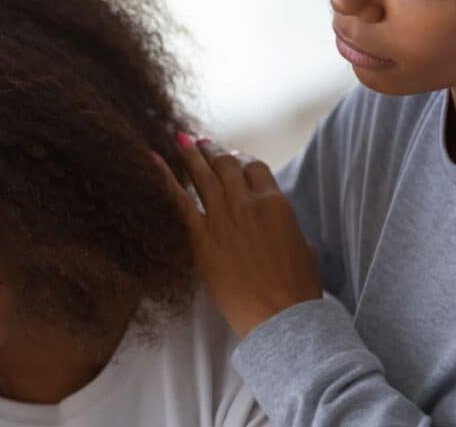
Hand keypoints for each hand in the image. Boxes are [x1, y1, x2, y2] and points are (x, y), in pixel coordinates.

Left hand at [151, 134, 321, 336]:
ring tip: (181, 140)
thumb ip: (286, 227)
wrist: (280, 315)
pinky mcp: (200, 237)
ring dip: (191, 155)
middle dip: (213, 151)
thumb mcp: (302, 247)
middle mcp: (247, 203)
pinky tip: (152, 159)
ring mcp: (222, 218)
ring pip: (203, 175)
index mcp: (276, 203)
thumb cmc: (298, 289)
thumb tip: (277, 223)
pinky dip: (163, 177)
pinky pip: (178, 200)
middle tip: (201, 142)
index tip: (233, 156)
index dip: (241, 159)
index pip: (255, 168)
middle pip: (226, 166)